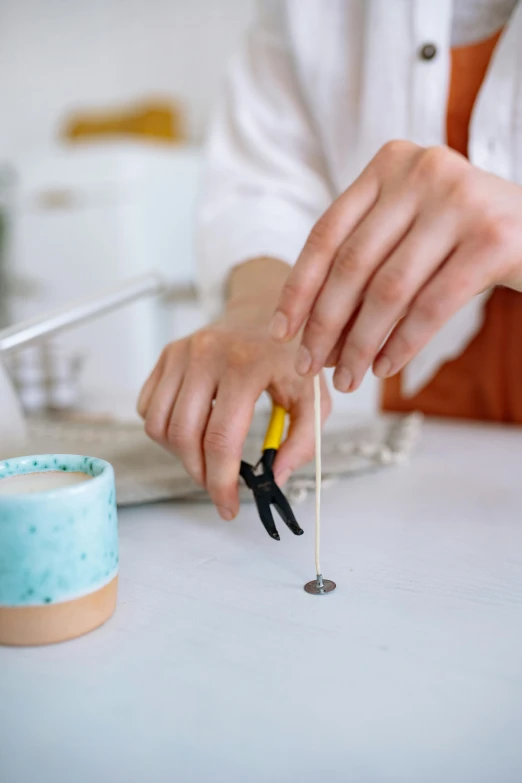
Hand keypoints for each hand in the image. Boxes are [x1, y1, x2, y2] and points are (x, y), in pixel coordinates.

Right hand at [138, 259, 330, 520]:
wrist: (265, 311)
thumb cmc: (288, 358)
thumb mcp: (314, 395)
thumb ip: (304, 440)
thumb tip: (275, 476)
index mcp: (246, 364)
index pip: (221, 438)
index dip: (221, 482)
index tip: (228, 506)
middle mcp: (207, 354)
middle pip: (184, 436)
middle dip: (199, 474)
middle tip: (217, 486)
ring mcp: (181, 352)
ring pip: (158, 425)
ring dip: (179, 454)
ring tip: (207, 456)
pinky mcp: (166, 355)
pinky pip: (147, 408)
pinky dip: (164, 429)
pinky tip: (193, 428)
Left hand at [270, 141, 521, 390]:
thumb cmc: (464, 235)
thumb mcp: (410, 228)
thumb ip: (366, 260)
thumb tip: (313, 332)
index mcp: (389, 164)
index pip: (326, 233)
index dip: (299, 288)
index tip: (282, 332)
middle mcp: (421, 172)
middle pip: (352, 264)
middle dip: (325, 325)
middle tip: (312, 366)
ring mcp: (459, 201)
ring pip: (389, 290)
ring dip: (361, 344)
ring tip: (350, 378)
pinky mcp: (492, 239)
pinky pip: (431, 306)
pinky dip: (403, 344)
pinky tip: (386, 367)